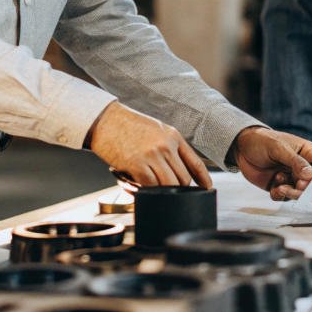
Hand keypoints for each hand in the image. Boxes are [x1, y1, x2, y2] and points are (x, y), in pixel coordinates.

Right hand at [89, 102, 211, 187]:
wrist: (104, 120)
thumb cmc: (128, 125)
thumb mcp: (156, 129)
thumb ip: (169, 146)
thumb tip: (177, 167)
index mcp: (173, 136)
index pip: (195, 162)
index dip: (204, 178)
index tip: (207, 188)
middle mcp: (166, 146)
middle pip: (183, 178)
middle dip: (179, 188)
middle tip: (171, 191)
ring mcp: (153, 156)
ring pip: (169, 185)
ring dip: (163, 191)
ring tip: (154, 188)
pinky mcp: (137, 165)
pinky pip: (150, 186)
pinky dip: (147, 190)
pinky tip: (141, 187)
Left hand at [230, 128, 311, 200]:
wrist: (240, 148)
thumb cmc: (263, 141)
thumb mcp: (279, 148)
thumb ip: (296, 162)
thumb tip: (311, 176)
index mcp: (310, 153)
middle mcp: (304, 167)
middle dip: (311, 187)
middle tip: (300, 185)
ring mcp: (293, 178)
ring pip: (302, 193)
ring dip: (293, 192)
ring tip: (281, 185)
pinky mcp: (280, 187)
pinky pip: (286, 198)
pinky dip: (280, 195)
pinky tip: (274, 186)